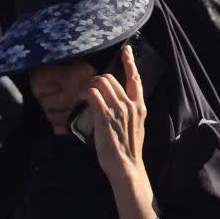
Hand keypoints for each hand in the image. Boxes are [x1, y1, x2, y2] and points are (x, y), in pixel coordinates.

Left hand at [85, 47, 156, 218]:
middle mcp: (130, 105)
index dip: (129, 62)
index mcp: (139, 107)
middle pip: (110, 78)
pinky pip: (93, 94)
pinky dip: (84, 93)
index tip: (125, 51)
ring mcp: (118, 110)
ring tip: (82, 96)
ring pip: (100, 82)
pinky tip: (80, 100)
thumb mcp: (134, 128)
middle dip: (96, 80)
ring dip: (88, 86)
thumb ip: (127, 113)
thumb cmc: (127, 151)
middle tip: (87, 90)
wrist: (126, 168)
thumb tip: (114, 105)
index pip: (135, 78)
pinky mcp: (105, 116)